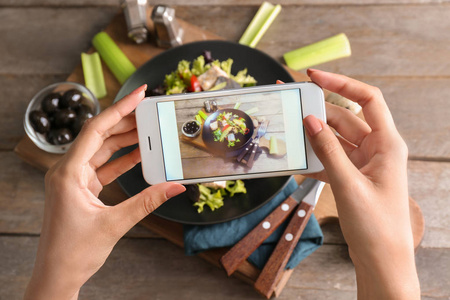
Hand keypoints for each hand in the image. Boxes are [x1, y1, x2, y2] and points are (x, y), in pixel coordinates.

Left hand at [24, 85, 185, 299]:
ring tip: (148, 129)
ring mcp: (74, 179)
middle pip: (100, 135)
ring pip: (102, 149)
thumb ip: (147, 202)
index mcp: (68, 173)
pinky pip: (104, 166)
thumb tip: (174, 187)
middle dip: (125, 121)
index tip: (138, 95)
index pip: (96, 130)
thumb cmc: (74, 252)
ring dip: (125, 140)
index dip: (119, 109)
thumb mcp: (115, 223)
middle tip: (149, 110)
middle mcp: (68, 171)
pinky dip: (122, 159)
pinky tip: (139, 154)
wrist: (57, 274)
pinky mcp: (82, 188)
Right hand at [303, 69, 419, 298]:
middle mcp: (377, 149)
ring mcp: (363, 163)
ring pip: (334, 139)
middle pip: (344, 118)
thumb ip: (328, 150)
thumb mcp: (348, 184)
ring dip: (313, 136)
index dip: (341, 83)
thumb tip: (309, 120)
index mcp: (387, 144)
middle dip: (317, 111)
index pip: (367, 99)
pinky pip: (330, 158)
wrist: (381, 259)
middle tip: (290, 103)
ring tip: (288, 129)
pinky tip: (296, 159)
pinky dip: (314, 158)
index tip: (314, 76)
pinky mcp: (352, 177)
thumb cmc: (376, 224)